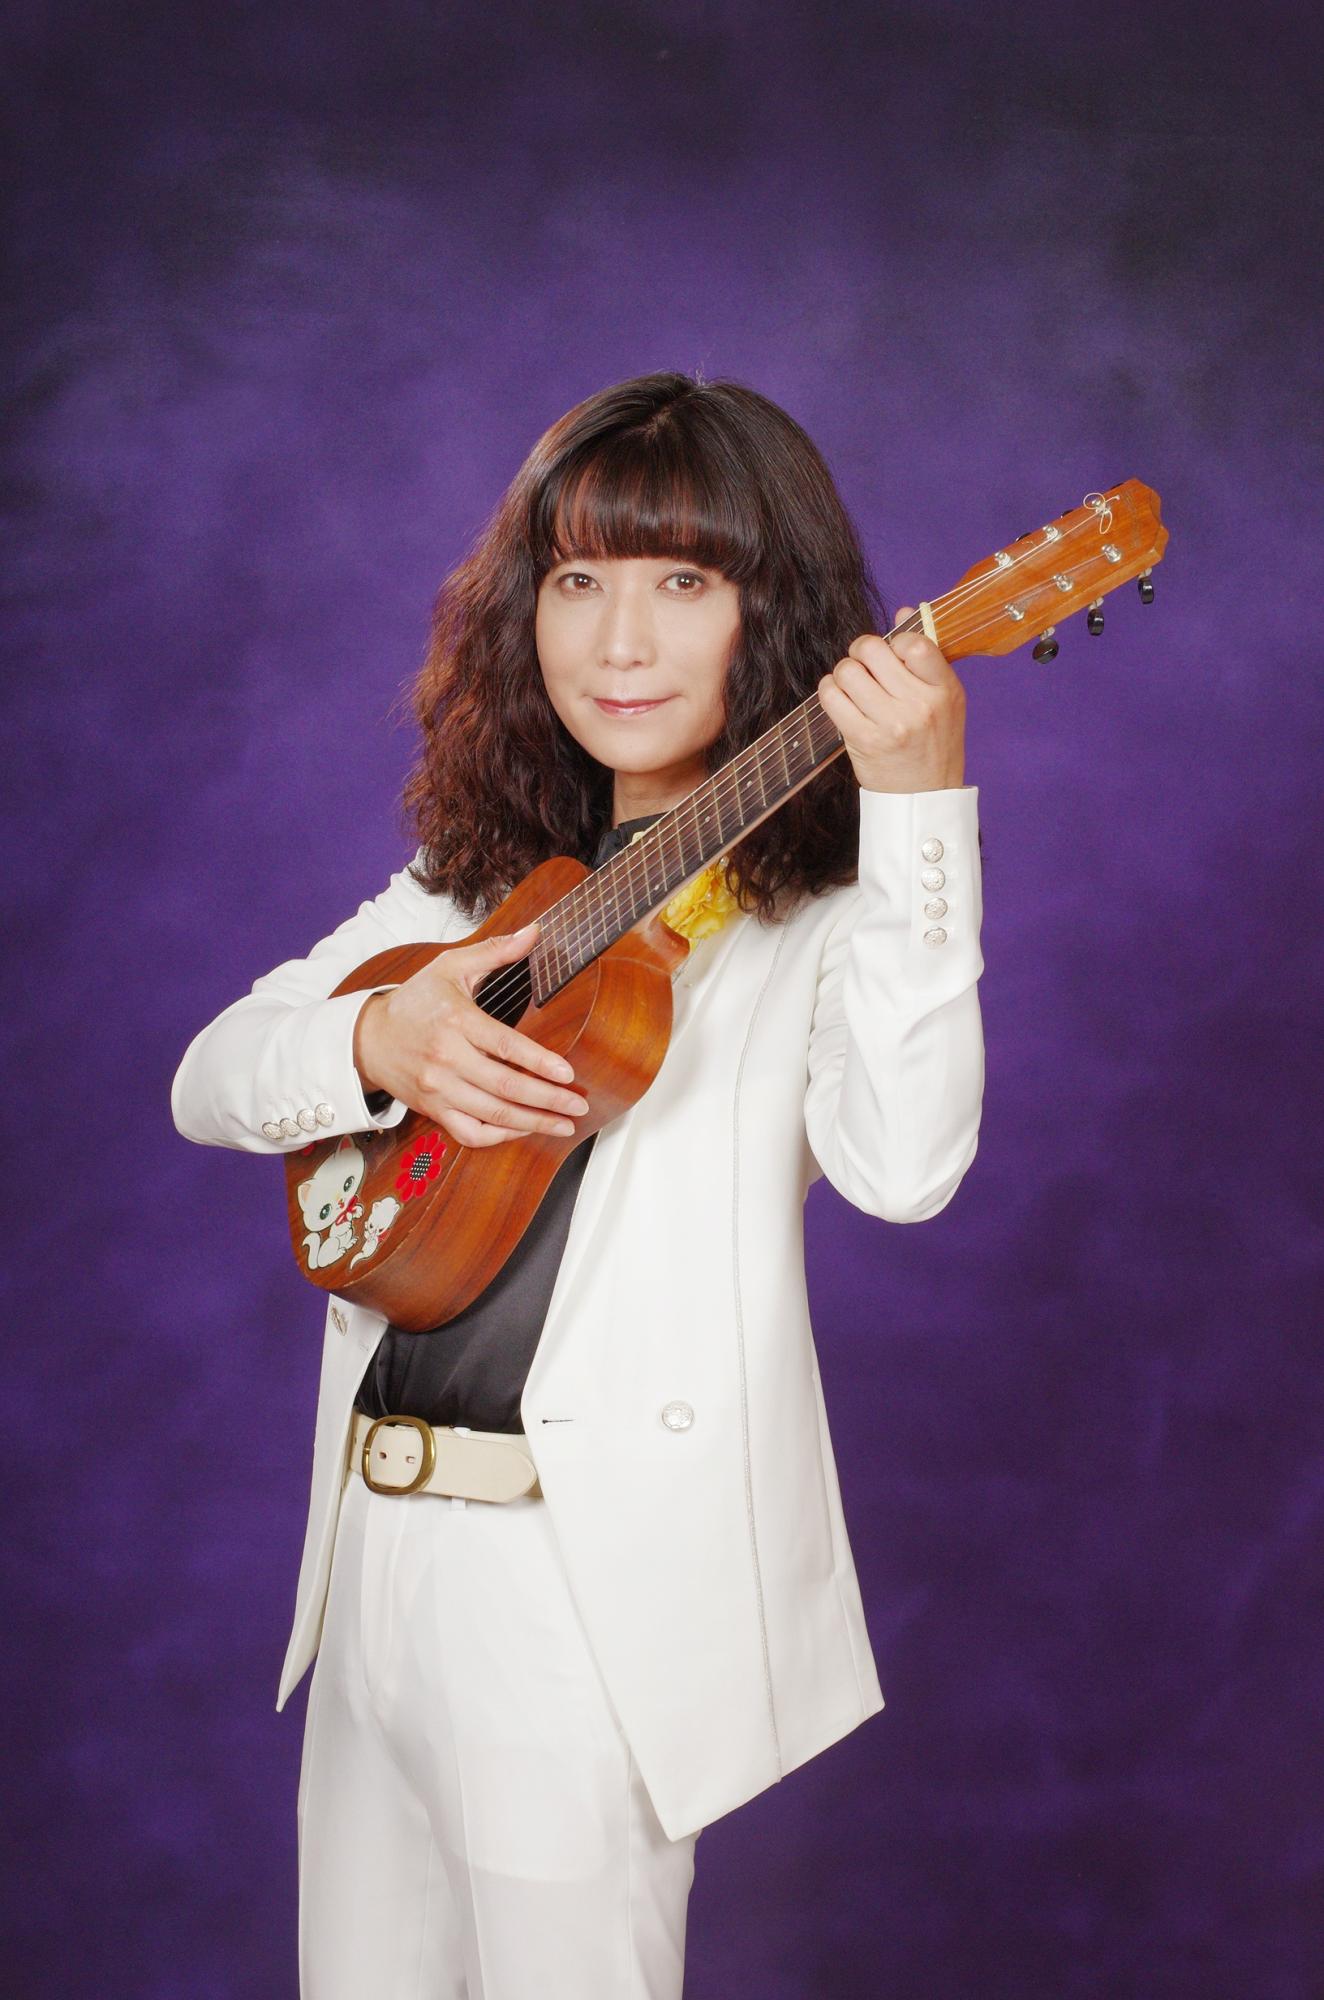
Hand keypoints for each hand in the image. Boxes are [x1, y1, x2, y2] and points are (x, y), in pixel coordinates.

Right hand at [353, 920, 590, 1148]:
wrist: (369, 1037)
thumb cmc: (415, 1000)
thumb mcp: (451, 967)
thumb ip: (495, 951)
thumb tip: (535, 931)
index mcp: (456, 1021)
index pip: (504, 1045)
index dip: (539, 1062)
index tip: (567, 1073)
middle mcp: (447, 1059)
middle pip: (505, 1086)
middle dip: (548, 1099)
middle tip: (578, 1103)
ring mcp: (439, 1089)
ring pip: (493, 1114)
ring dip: (534, 1122)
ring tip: (564, 1124)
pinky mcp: (434, 1110)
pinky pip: (470, 1133)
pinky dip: (500, 1136)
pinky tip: (524, 1128)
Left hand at [817, 606, 965, 792]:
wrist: (924, 797)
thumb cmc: (933, 743)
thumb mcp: (944, 699)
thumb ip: (926, 655)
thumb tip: (904, 610)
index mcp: (945, 689)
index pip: (914, 642)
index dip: (894, 642)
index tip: (892, 655)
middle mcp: (919, 705)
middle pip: (872, 650)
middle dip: (861, 652)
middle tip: (864, 666)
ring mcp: (891, 724)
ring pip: (847, 671)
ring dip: (843, 674)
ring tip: (853, 687)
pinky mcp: (863, 740)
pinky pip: (831, 697)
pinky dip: (829, 692)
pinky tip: (840, 700)